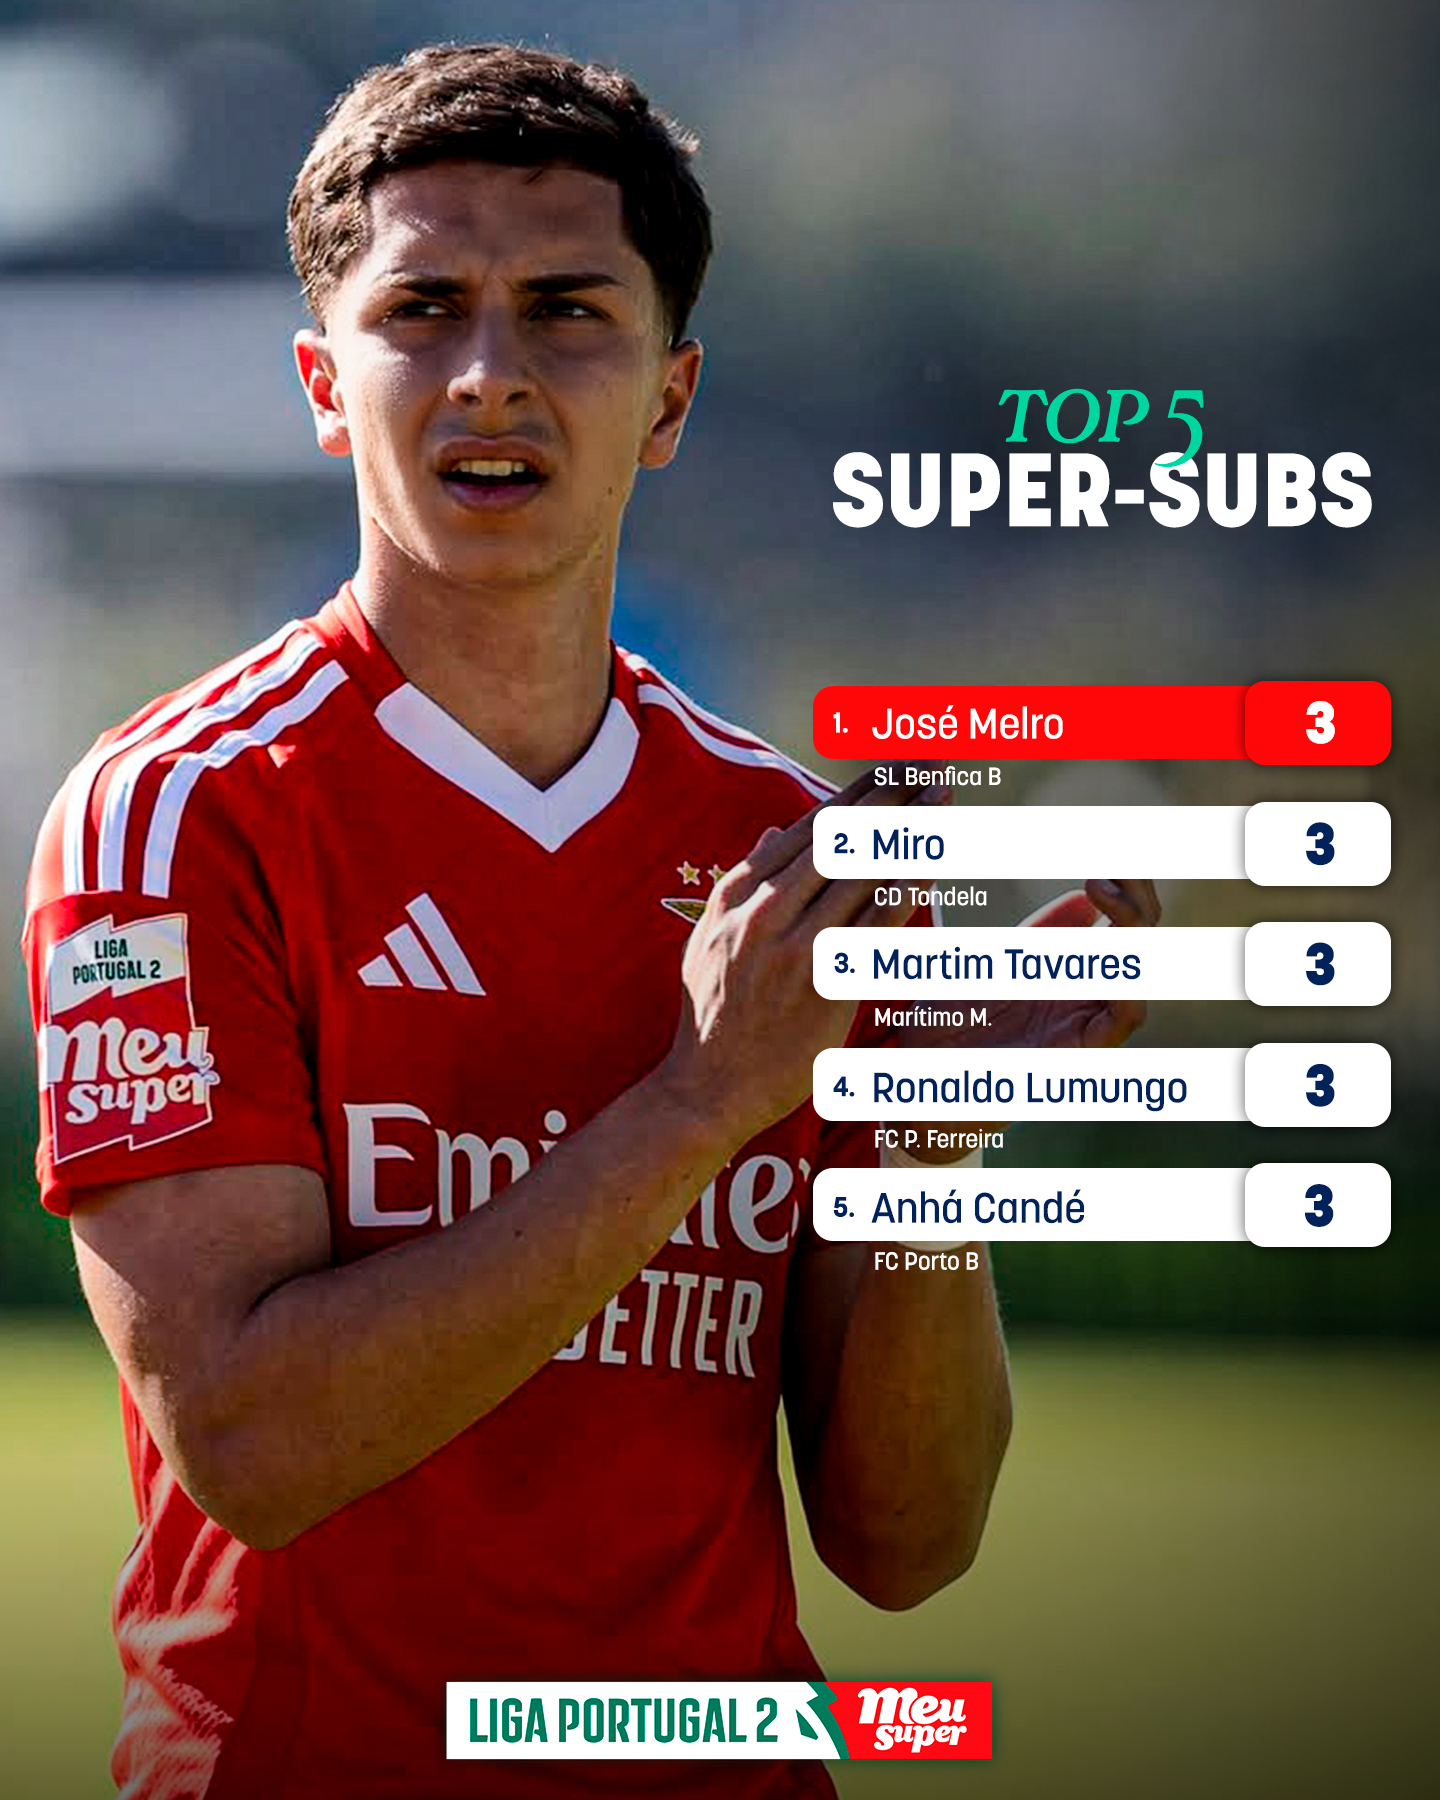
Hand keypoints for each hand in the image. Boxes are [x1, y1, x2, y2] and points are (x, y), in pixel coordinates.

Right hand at [659, 767, 944, 1141]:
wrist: (707, 1088)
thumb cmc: (710, 1016)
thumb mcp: (709, 937)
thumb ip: (746, 880)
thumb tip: (777, 830)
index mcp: (738, 894)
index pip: (808, 829)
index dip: (856, 795)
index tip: (891, 770)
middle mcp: (765, 912)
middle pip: (840, 839)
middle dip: (890, 797)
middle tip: (930, 767)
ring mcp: (794, 946)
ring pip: (862, 872)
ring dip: (909, 829)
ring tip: (943, 796)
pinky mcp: (824, 984)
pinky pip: (875, 925)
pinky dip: (906, 888)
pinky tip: (934, 862)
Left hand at [891, 875, 1160, 1154]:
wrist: (919, 1080)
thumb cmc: (952, 1022)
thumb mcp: (992, 962)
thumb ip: (1039, 935)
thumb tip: (1083, 898)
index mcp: (1071, 971)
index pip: (1123, 921)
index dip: (1128, 885)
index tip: (1108, 851)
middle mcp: (1086, 997)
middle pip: (1143, 942)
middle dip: (1138, 897)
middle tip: (1109, 864)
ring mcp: (1085, 1025)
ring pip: (1140, 974)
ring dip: (1131, 928)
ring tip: (1103, 887)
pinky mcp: (1077, 1054)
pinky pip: (1124, 1018)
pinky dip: (1125, 983)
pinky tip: (1108, 951)